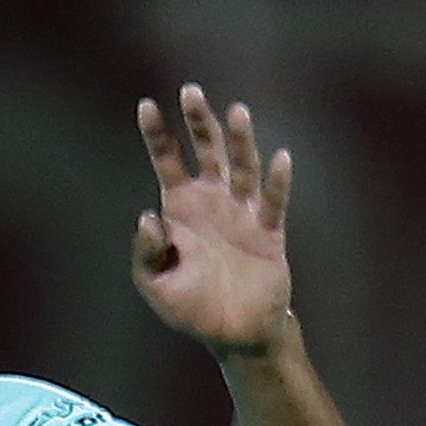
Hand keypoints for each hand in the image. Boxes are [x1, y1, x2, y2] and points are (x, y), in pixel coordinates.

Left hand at [128, 83, 296, 356]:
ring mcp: (242, 213)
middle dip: (199, 122)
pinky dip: (276, 182)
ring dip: (240, 141)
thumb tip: (147, 218)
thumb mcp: (156, 284)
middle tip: (190, 91)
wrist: (234, 334)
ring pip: (242, 168)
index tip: (146, 105)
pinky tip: (279, 159)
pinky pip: (272, 203)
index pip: (168, 162)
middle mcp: (213, 202)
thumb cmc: (191, 308)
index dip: (158, 135)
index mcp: (181, 209)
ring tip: (236, 112)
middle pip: (207, 152)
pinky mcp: (269, 232)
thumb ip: (148, 253)